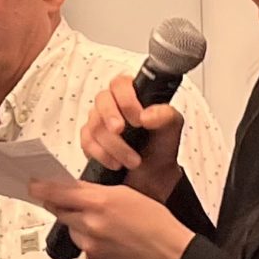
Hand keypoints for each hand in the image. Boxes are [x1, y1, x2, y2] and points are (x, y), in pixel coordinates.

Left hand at [31, 177, 194, 258]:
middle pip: (61, 211)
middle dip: (65, 207)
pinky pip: (84, 249)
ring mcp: (91, 246)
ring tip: (110, 229)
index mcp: (100, 202)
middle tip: (82, 207)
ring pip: (73, 231)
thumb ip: (97, 193)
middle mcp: (91, 224)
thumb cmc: (157, 225)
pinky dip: (92, 245)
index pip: (58, 192)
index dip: (42, 188)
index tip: (32, 186)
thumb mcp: (128, 195)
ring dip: (82, 227)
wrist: (170, 256)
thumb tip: (76, 192)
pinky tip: (113, 244)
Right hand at [80, 74, 183, 202]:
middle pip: (102, 100)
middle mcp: (113, 104)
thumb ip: (166, 116)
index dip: (126, 100)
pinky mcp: (90, 139)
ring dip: (114, 145)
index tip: (138, 119)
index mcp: (133, 94)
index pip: (121, 84)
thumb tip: (147, 115)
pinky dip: (102, 155)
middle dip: (111, 117)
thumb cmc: (160, 146)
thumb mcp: (172, 128)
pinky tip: (116, 163)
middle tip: (121, 130)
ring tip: (133, 160)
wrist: (153, 174)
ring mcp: (99, 120)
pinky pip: (87, 142)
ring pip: (95, 124)